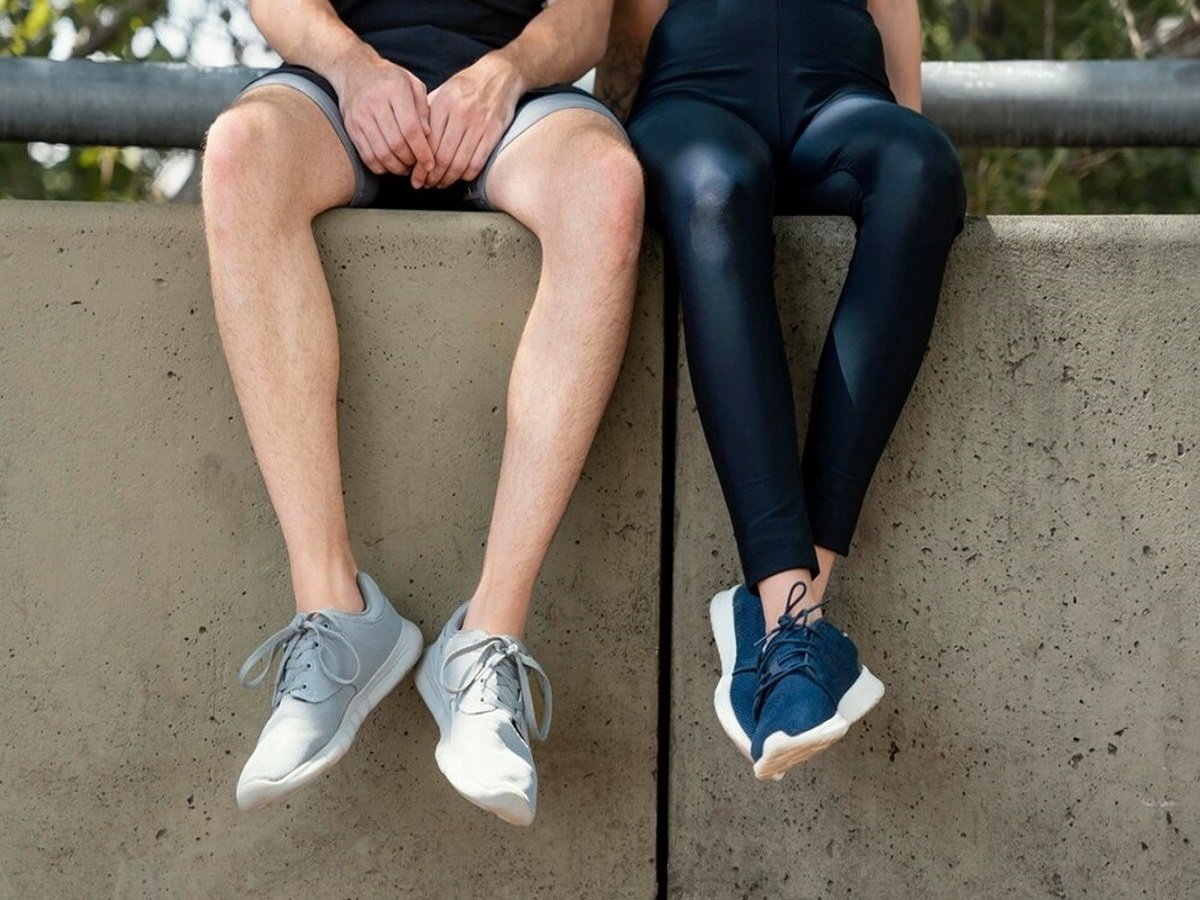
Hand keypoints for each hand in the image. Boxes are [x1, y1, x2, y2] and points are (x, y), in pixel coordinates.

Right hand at [330, 51, 435, 176]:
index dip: (422, 151)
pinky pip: (366, 155)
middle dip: (410, 160)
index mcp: (395, 90)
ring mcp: (360, 115)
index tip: (430, 164)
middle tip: (418, 165)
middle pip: (396, 144)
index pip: (410, 129)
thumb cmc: (390, 79)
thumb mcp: (412, 85)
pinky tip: (389, 165)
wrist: (354, 70)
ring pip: (381, 153)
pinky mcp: (350, 127)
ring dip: (396, 167)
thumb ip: (423, 109)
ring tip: (405, 167)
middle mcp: (374, 102)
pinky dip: (380, 166)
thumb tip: (428, 136)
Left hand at [416, 54, 523, 188]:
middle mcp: (461, 114)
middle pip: (442, 156)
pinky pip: (477, 162)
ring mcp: (479, 125)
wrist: (500, 75)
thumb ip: (428, 113)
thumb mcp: (443, 91)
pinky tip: (460, 177)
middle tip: (426, 184)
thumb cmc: (468, 85)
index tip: (416, 176)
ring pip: (459, 163)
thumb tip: (411, 137)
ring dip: (448, 179)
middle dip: (431, 176)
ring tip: (440, 183)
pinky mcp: (493, 133)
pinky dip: (466, 175)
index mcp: (444, 104)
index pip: (428, 143)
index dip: (420, 164)